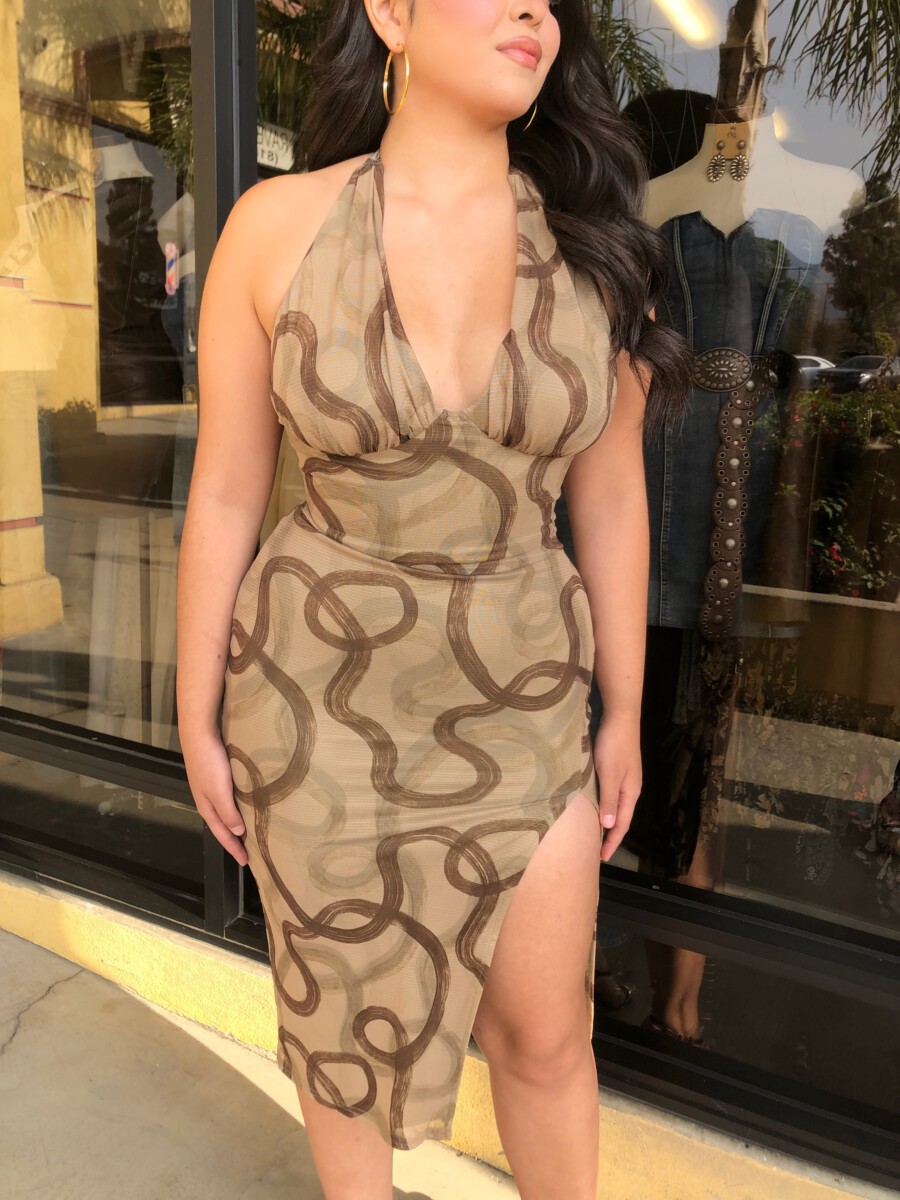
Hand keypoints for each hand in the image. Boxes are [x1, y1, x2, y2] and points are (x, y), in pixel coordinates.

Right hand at [181, 727, 249, 866]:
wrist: (199, 731)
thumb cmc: (208, 762)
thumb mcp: (219, 790)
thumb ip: (228, 812)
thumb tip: (238, 832)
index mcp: (207, 806)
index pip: (222, 834)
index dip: (234, 848)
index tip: (246, 862)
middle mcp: (207, 799)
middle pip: (223, 825)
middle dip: (234, 839)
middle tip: (250, 851)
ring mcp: (211, 786)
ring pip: (226, 811)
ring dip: (237, 822)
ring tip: (251, 831)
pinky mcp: (216, 774)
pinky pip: (229, 797)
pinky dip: (238, 806)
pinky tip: (247, 804)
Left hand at [593, 711, 641, 862]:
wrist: (621, 717)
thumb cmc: (614, 745)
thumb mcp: (610, 774)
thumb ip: (609, 799)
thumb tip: (608, 826)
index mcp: (631, 792)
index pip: (621, 824)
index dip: (612, 841)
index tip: (602, 857)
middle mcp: (630, 788)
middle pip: (620, 817)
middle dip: (610, 835)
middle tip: (596, 851)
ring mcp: (625, 779)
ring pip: (616, 806)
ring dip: (606, 821)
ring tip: (594, 834)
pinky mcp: (618, 769)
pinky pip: (611, 795)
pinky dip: (604, 806)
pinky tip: (594, 807)